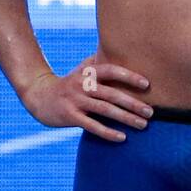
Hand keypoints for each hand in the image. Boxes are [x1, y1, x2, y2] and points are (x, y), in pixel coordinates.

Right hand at [20, 55, 152, 141]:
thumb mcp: (82, 70)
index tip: (147, 84)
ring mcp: (75, 101)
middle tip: (151, 112)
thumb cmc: (68, 83)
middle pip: (112, 94)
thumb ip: (100, 62)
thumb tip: (124, 52)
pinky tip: (122, 138)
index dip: (129, 76)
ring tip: (143, 125)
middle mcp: (82, 85)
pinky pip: (92, 126)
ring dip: (126, 118)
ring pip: (105, 110)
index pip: (111, 71)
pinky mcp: (70, 116)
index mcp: (88, 72)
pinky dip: (108, 132)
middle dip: (133, 103)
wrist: (39, 96)